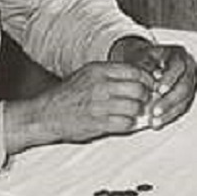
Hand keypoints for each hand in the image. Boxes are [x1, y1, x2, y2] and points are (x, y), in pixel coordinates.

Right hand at [5, 62, 155, 151]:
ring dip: (138, 112)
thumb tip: (139, 77)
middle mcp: (100, 86)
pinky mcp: (97, 124)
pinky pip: (125, 124)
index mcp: (99, 71)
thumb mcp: (88, 74)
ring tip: (135, 113)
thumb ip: (111, 74)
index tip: (151, 86)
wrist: (45, 114)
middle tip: (146, 101)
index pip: (135, 72)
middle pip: (138, 90)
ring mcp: (99, 106)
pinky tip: (125, 122)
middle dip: (146, 97)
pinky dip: (129, 124)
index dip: (148, 80)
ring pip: (134, 107)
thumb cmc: (68, 95)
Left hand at [109, 37, 196, 127]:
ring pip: (184, 100)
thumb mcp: (141, 56)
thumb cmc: (142, 59)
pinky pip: (180, 108)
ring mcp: (188, 83)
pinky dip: (168, 116)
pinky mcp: (184, 97)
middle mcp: (187, 69)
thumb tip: (150, 78)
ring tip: (155, 121)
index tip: (160, 89)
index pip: (178, 66)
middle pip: (184, 86)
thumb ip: (146, 65)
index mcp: (178, 55)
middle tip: (156, 110)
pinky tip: (158, 122)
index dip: (170, 79)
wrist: (142, 62)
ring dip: (169, 112)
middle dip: (170, 101)